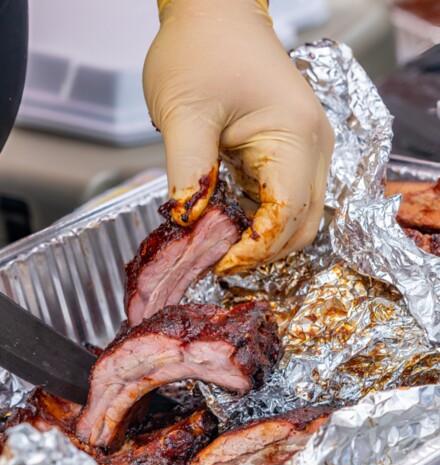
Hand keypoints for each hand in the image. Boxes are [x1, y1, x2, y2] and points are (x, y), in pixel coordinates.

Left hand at [144, 0, 333, 273]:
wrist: (215, 15)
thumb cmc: (202, 50)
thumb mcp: (184, 112)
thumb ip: (187, 171)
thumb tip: (190, 222)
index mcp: (295, 137)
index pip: (286, 215)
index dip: (255, 249)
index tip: (218, 264)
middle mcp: (314, 149)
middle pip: (303, 226)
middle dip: (264, 252)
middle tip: (220, 262)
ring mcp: (308, 152)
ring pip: (298, 219)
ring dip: (264, 240)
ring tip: (223, 246)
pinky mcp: (292, 154)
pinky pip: (285, 202)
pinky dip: (261, 222)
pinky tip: (232, 223)